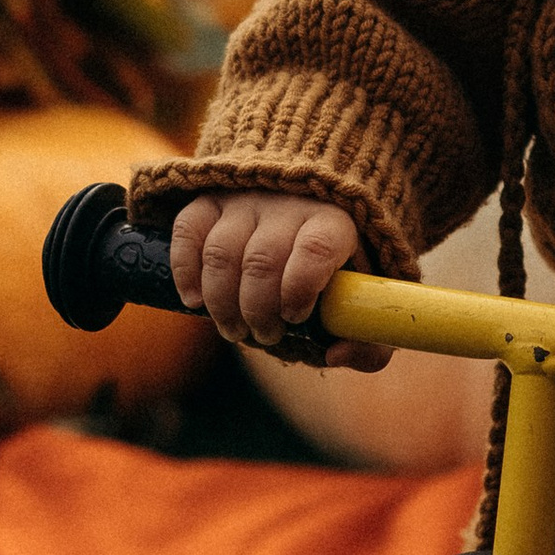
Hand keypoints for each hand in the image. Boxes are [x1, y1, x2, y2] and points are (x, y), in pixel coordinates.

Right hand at [167, 193, 390, 370]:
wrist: (309, 210)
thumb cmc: (337, 272)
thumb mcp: (364, 305)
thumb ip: (369, 342)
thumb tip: (335, 354)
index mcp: (336, 223)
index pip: (316, 248)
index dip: (300, 288)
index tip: (296, 317)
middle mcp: (290, 203)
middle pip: (262, 259)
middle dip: (257, 311)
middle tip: (264, 336)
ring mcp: (247, 199)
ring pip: (222, 251)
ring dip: (222, 302)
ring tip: (234, 330)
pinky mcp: (212, 199)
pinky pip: (189, 229)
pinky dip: (186, 270)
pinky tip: (195, 300)